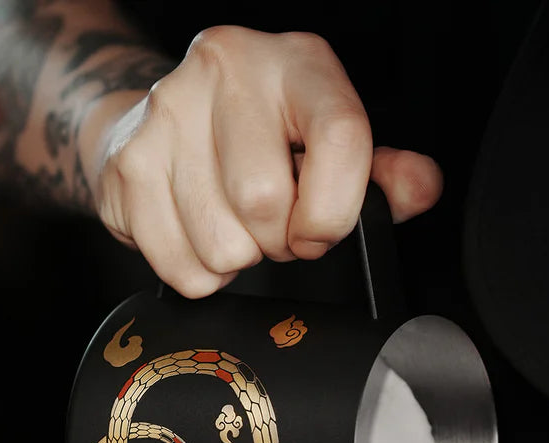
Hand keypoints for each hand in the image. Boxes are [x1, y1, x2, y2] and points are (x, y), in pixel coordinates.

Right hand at [81, 27, 442, 296]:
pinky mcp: (127, 160)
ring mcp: (167, 110)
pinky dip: (200, 273)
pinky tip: (203, 235)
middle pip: (264, 201)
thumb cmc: (267, 138)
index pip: (340, 139)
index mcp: (297, 63)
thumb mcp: (334, 144)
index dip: (336, 210)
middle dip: (279, 242)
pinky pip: (178, 263)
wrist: (169, 118)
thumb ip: (384, 175)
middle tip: (276, 230)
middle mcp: (228, 68)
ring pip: (220, 243)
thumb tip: (421, 186)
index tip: (321, 230)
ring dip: (240, 260)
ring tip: (239, 227)